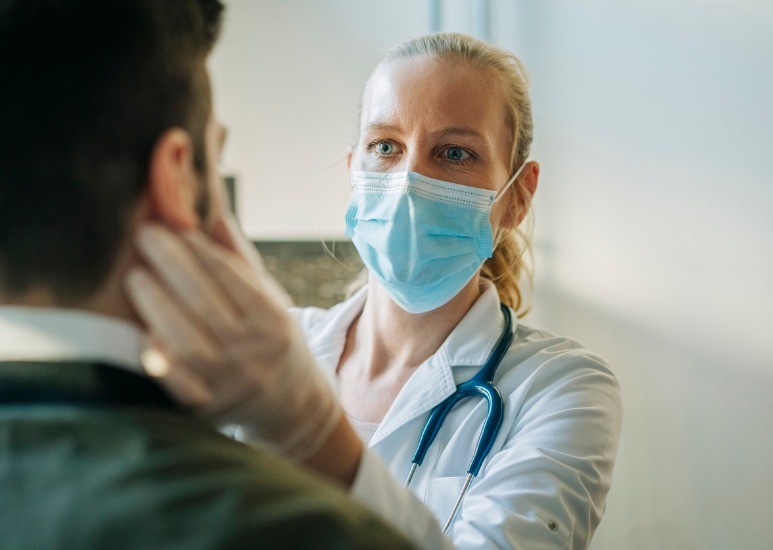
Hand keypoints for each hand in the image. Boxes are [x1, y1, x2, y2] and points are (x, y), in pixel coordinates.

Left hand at [125, 222, 340, 460]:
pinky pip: (177, 383)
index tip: (175, 226)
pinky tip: (142, 330)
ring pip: (188, 342)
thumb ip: (240, 261)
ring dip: (157, 305)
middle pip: (206, 304)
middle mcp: (254, 352)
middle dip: (173, 265)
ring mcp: (229, 382)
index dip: (202, 251)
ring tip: (136, 276)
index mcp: (273, 321)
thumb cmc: (272, 340)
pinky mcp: (207, 408)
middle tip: (146, 235)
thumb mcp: (270, 299)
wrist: (291, 405)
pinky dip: (159, 357)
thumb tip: (212, 216)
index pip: (234, 279)